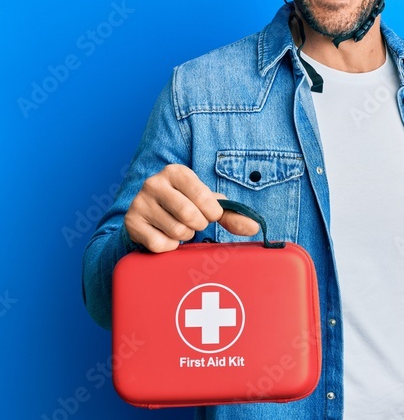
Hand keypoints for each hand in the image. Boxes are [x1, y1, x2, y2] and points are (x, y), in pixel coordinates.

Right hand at [124, 163, 259, 251]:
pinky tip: (164, 235)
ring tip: (178, 227)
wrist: (149, 216)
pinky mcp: (131, 223)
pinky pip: (160, 244)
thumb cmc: (184, 206)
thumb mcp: (207, 204)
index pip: (204, 197)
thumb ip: (232, 214)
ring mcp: (139, 202)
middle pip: (190, 217)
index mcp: (175, 172)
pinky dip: (169, 247)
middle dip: (198, 226)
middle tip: (192, 222)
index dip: (212, 213)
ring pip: (176, 232)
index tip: (209, 214)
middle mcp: (154, 182)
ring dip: (183, 236)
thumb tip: (255, 227)